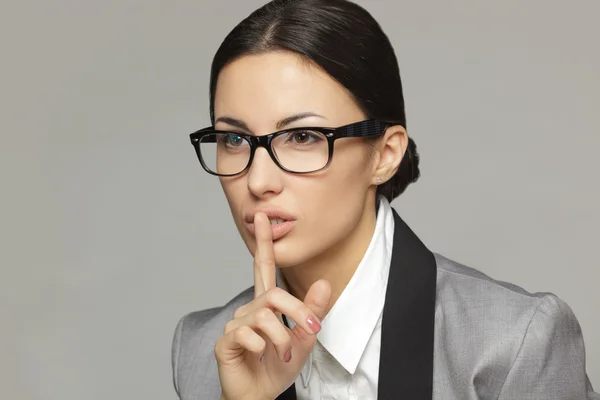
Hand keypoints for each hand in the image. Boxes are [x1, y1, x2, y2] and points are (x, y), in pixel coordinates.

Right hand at [214, 212, 330, 399]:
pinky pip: (247, 334)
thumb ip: (312, 312)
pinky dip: (263, 347)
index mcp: (266, 305)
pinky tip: (261, 356)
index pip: (263, 267)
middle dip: (298, 312)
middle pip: (275, 294)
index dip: (264, 242)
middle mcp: (249, 309)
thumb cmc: (278, 367)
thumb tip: (323, 283)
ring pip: (265, 316)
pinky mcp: (226, 341)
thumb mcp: (304, 339)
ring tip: (284, 356)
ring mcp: (236, 325)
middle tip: (311, 333)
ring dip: (283, 338)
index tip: (262, 218)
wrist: (260, 396)